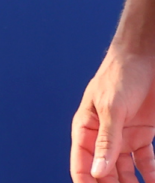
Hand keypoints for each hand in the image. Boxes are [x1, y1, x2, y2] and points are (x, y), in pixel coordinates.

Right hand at [72, 46, 154, 182]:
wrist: (144, 58)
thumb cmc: (120, 75)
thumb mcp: (111, 108)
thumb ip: (106, 141)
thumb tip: (98, 171)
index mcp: (85, 128)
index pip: (81, 164)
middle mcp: (103, 136)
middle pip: (104, 172)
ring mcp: (123, 137)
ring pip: (126, 172)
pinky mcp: (142, 135)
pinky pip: (146, 163)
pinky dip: (151, 175)